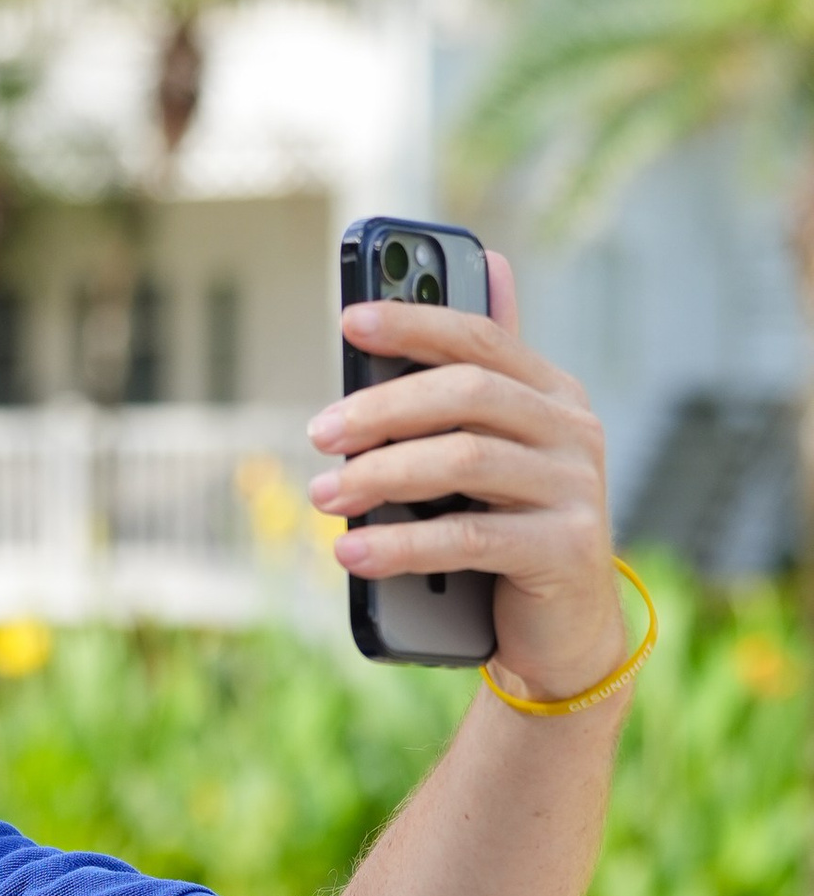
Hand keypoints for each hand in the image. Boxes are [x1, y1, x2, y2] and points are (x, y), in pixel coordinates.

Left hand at [308, 257, 622, 702]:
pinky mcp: (566, 550)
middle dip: (382, 408)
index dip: (414, 324)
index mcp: (552, 395)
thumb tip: (488, 261)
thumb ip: (480, 377)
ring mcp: (576, 489)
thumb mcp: (492, 453)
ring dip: (381, 476)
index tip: (348, 322)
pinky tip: (352, 553)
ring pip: (465, 462)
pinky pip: (469, 538)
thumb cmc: (510, 532)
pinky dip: (400, 545)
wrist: (562, 634)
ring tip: (324, 495)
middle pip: (467, 395)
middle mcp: (574, 431)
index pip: (479, 339)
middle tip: (319, 433)